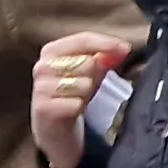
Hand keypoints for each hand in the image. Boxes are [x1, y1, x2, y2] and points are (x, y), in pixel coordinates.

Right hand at [30, 33, 131, 167]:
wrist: (54, 129)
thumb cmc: (73, 94)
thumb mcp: (90, 72)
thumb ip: (105, 57)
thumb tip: (123, 48)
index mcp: (51, 51)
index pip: (82, 39)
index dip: (106, 42)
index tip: (126, 48)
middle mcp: (42, 66)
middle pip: (86, 62)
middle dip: (94, 76)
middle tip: (87, 86)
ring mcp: (40, 87)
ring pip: (83, 84)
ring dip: (87, 94)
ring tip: (78, 98)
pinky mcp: (43, 108)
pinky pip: (76, 103)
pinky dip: (79, 107)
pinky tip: (72, 110)